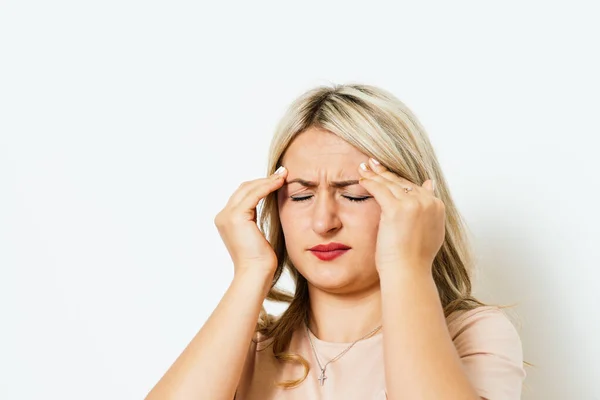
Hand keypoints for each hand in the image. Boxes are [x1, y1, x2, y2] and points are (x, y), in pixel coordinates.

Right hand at [214, 166, 287, 276]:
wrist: (255, 273)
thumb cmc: (260, 261)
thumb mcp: (257, 235)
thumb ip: (256, 220)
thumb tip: (268, 206)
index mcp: (226, 221)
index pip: (243, 196)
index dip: (260, 186)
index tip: (277, 179)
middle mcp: (223, 216)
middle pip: (244, 189)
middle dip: (263, 179)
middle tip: (282, 173)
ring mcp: (227, 216)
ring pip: (248, 189)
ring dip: (267, 180)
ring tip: (283, 175)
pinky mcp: (236, 216)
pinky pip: (254, 195)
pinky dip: (267, 186)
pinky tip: (280, 183)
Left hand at [357, 158, 444, 274]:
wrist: (409, 272)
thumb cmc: (415, 259)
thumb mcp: (431, 231)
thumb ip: (430, 209)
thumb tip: (430, 183)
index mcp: (436, 206)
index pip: (415, 187)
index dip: (399, 180)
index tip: (388, 174)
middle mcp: (427, 202)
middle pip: (402, 182)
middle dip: (385, 173)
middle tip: (372, 163)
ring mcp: (413, 204)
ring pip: (390, 183)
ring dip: (375, 174)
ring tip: (364, 167)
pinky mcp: (397, 208)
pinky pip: (379, 189)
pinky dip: (369, 182)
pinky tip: (361, 178)